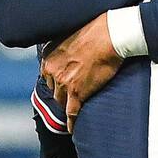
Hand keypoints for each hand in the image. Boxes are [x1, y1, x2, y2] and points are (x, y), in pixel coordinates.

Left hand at [41, 12, 123, 130]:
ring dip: (67, 105)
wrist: (109, 35)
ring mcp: (64, 83)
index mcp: (49, 57)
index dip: (56, 81)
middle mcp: (52, 71)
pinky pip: (71, 112)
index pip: (48, 76)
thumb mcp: (70, 35)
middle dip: (61, 93)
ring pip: (62, 101)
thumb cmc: (95, 30)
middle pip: (54, 90)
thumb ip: (64, 46)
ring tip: (73, 110)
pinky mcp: (78, 93)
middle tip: (71, 95)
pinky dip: (71, 122)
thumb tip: (68, 51)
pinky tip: (72, 128)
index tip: (62, 83)